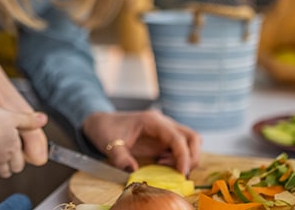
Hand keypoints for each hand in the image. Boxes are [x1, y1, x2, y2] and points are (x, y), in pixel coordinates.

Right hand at [0, 106, 47, 177]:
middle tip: (5, 160)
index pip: (19, 163)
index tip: (17, 156)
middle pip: (7, 171)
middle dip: (7, 168)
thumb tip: (43, 120)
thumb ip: (27, 120)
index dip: (19, 161)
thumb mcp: (13, 116)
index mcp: (13, 147)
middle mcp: (1, 157)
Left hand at [82, 110, 201, 174]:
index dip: (183, 155)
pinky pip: (180, 149)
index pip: (177, 137)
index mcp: (152, 121)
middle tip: (180, 173)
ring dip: (187, 158)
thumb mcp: (109, 143)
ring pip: (190, 142)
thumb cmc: (106, 129)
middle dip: (193, 156)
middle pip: (192, 137)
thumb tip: (133, 171)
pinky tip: (163, 165)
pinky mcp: (162, 140)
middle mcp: (163, 124)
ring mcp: (164, 132)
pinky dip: (179, 160)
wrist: (101, 123)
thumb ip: (120, 157)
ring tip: (169, 169)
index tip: (182, 173)